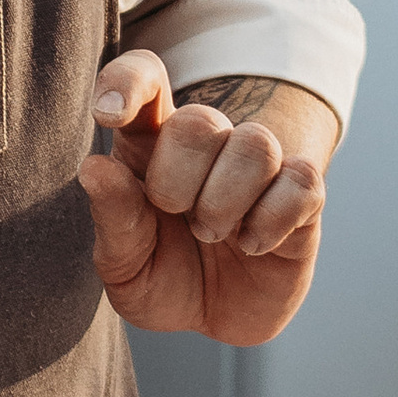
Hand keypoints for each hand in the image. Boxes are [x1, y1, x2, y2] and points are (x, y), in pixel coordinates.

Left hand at [79, 52, 335, 346]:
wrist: (217, 318)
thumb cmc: (162, 277)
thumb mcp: (124, 264)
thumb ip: (113, 217)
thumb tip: (95, 167)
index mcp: (149, 144)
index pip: (144, 78)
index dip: (128, 81)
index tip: (108, 114)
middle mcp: (206, 145)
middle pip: (198, 121)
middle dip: (177, 180)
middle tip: (175, 216)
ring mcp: (257, 166)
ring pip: (255, 144)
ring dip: (225, 203)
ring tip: (212, 234)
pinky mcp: (302, 194)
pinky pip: (302, 180)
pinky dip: (271, 221)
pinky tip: (252, 244)